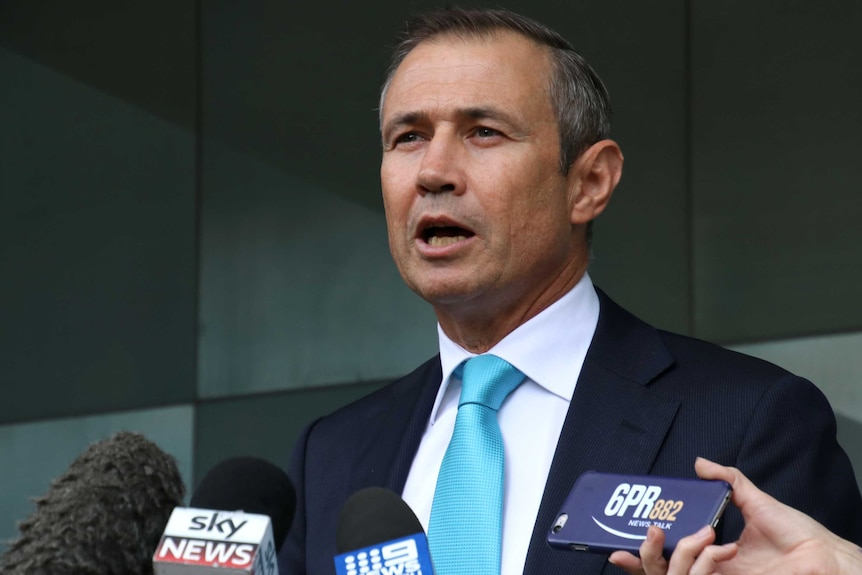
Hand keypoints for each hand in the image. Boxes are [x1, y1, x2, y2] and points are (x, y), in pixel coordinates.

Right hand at [608, 458, 861, 574]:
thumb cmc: (796, 532)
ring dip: (662, 558)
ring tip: (659, 535)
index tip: (620, 540)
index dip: (647, 550)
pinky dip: (697, 566)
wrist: (822, 556)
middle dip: (641, 560)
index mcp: (714, 552)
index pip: (672, 555)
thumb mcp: (754, 499)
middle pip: (665, 571)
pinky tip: (702, 551)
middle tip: (630, 543)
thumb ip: (727, 480)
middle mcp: (712, 569)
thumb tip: (699, 462)